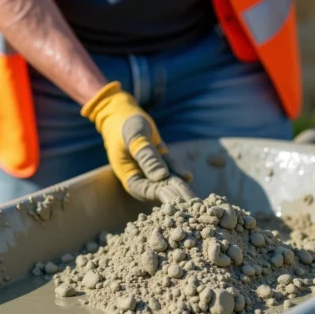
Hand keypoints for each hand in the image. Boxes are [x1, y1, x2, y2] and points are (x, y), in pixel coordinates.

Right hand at [82, 81, 195, 202]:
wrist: (123, 112)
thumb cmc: (125, 125)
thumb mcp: (135, 138)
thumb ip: (147, 157)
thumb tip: (162, 177)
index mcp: (128, 175)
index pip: (144, 190)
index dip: (158, 195)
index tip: (174, 198)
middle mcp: (139, 175)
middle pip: (157, 188)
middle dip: (173, 194)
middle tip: (190, 201)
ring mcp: (150, 167)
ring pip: (166, 179)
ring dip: (178, 184)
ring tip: (192, 193)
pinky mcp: (159, 158)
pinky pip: (170, 167)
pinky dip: (178, 171)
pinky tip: (188, 176)